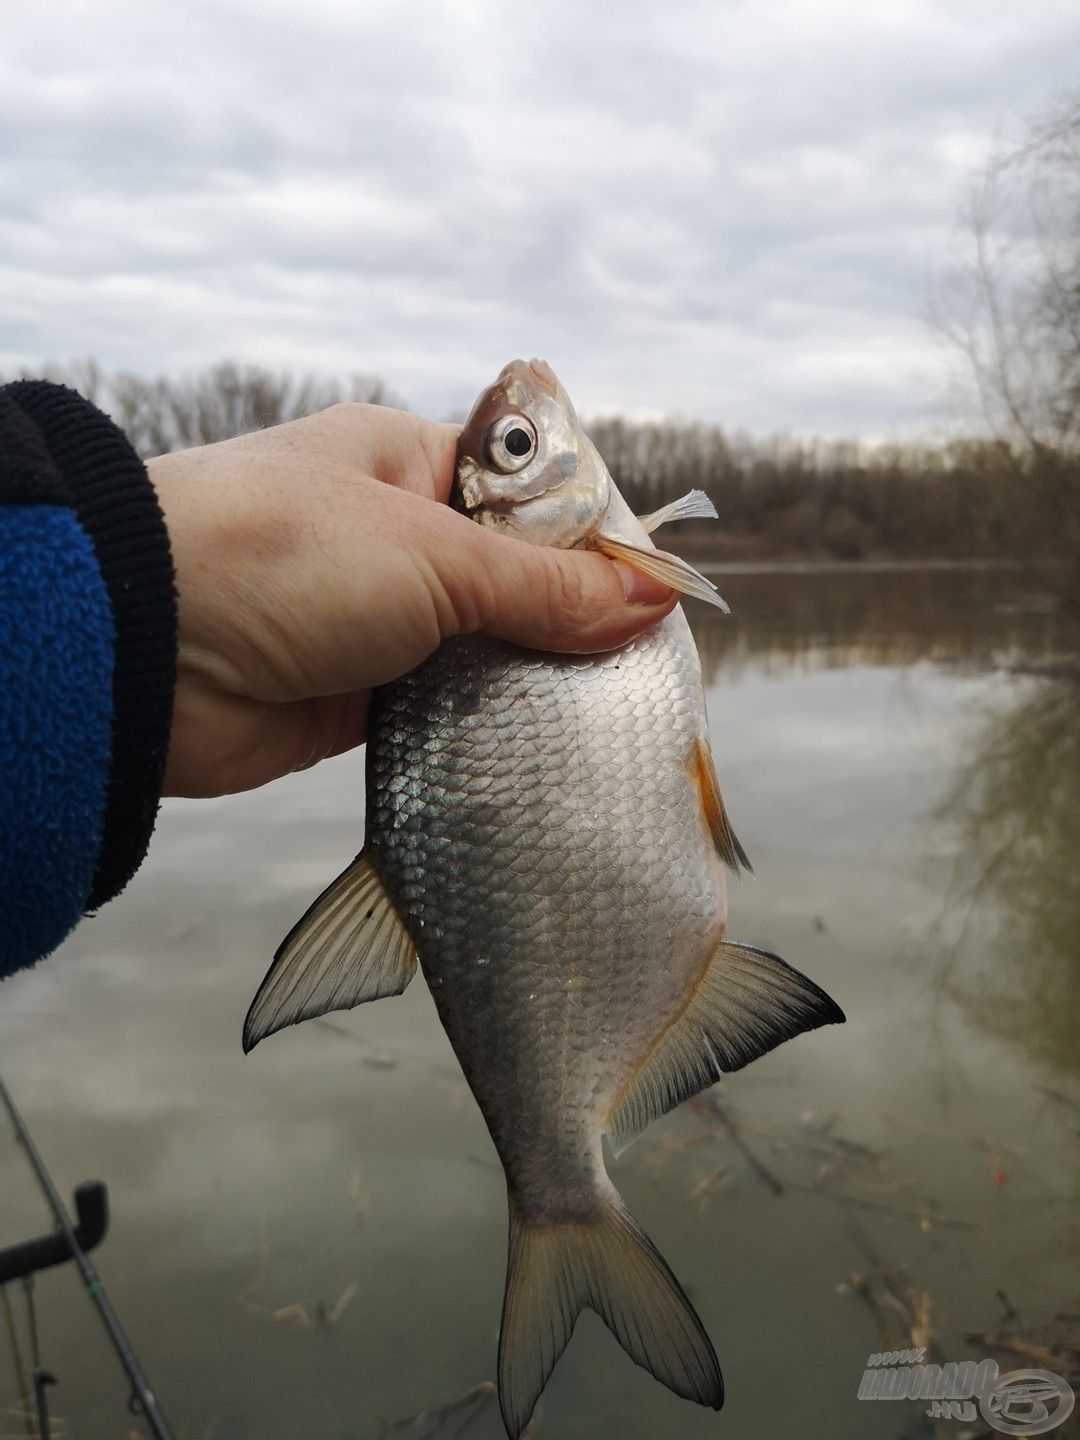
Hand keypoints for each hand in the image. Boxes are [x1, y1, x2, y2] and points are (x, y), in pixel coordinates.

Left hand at [151, 403, 675, 797]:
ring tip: (607, 720)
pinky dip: (483, 733)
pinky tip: (539, 753)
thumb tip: (655, 599)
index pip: (530, 496)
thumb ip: (546, 587)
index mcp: (409, 463)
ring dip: (528, 686)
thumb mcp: (432, 557)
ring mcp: (377, 620)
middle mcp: (396, 536)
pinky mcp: (358, 698)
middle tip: (640, 674)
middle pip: (514, 582)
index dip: (595, 542)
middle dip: (569, 626)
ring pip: (483, 653)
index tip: (655, 598)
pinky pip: (444, 714)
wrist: (142, 652)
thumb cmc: (281, 555)